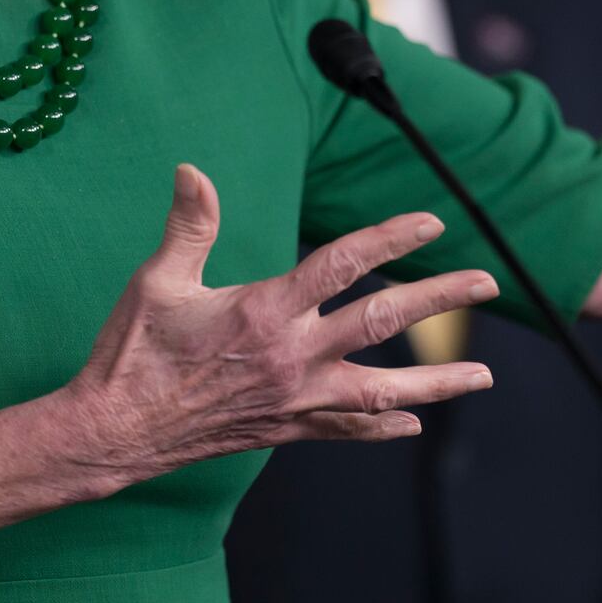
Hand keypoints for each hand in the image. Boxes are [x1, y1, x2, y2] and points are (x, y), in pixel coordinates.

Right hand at [57, 164, 498, 483]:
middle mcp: (291, 357)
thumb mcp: (159, 279)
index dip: (390, 238)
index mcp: (264, 311)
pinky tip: (412, 420)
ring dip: (438, 381)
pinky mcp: (285, 429)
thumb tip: (192, 170)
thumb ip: (190, 224)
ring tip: (483, 376)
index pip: (343, 264)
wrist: (114, 432)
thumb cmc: (133, 353)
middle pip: (383, 322)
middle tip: (487, 282)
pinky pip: (347, 430)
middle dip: (441, 299)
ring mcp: (294, 399)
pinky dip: (383, 425)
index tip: (430, 220)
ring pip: (382, 390)